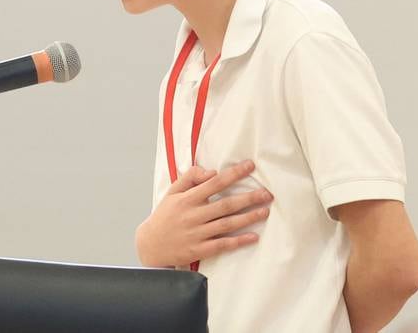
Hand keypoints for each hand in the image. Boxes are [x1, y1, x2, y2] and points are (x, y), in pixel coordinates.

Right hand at [135, 160, 272, 267]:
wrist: (150, 245)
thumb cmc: (164, 215)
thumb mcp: (172, 192)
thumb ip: (190, 177)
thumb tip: (212, 171)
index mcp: (187, 199)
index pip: (214, 183)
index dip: (233, 174)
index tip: (250, 166)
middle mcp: (193, 215)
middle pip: (225, 205)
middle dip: (248, 198)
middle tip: (267, 194)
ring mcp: (197, 234)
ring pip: (226, 224)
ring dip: (248, 218)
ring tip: (265, 211)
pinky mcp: (199, 250)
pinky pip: (222, 245)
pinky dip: (238, 241)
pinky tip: (253, 237)